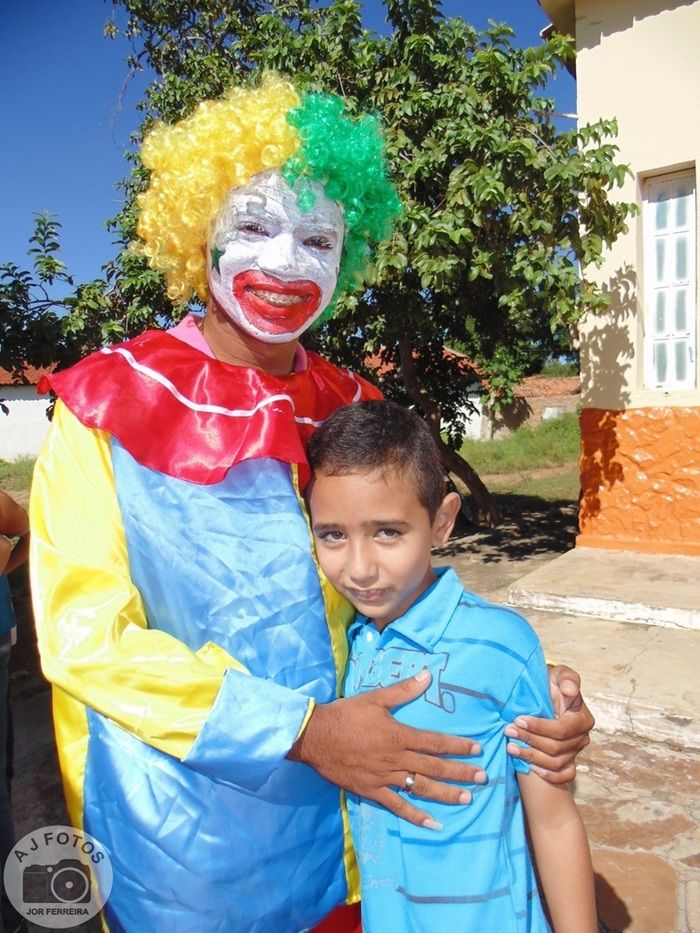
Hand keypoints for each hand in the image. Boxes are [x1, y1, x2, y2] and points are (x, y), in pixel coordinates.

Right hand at [289, 669, 485, 828]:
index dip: (458, 746)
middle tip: (483, 777)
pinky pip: (397, 806)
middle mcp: (396, 758)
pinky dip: (416, 816)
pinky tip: (433, 824)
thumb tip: (427, 676)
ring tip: (467, 799)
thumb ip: (403, 690)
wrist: (315, 737)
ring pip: (421, 788)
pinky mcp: (372, 791)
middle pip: (434, 767)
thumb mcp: (375, 698)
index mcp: (398, 735)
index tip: (477, 749)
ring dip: (446, 794)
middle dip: (460, 772)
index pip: (435, 742)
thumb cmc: (345, 715)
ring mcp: (384, 777)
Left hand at [505, 665, 594, 783]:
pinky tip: (530, 767)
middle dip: (530, 740)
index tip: (519, 719)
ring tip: (511, 747)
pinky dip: (549, 774)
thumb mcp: (559, 674)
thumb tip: (569, 690)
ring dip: (532, 756)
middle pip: (556, 747)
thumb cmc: (552, 685)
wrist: (546, 697)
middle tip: (509, 731)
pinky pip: (564, 775)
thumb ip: (567, 678)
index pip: (561, 730)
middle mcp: (581, 738)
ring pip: (555, 762)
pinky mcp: (569, 762)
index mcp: (582, 718)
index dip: (539, 727)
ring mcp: (575, 752)